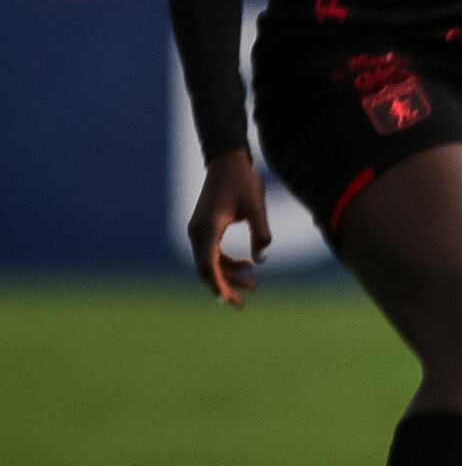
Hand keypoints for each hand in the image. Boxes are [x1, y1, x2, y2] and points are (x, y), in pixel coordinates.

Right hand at [187, 151, 269, 307]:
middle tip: (242, 304)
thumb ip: (261, 233)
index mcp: (207, 228)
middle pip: (207, 269)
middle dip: (224, 287)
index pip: (208, 265)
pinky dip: (226, 262)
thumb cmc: (243, 181)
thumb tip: (260, 261)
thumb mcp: (257, 207)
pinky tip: (247, 265)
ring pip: (210, 262)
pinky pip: (212, 253)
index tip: (228, 300)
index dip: (218, 285)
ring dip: (229, 274)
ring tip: (254, 285)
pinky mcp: (204, 228)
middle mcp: (198, 232)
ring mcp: (199, 231)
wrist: (227, 161)